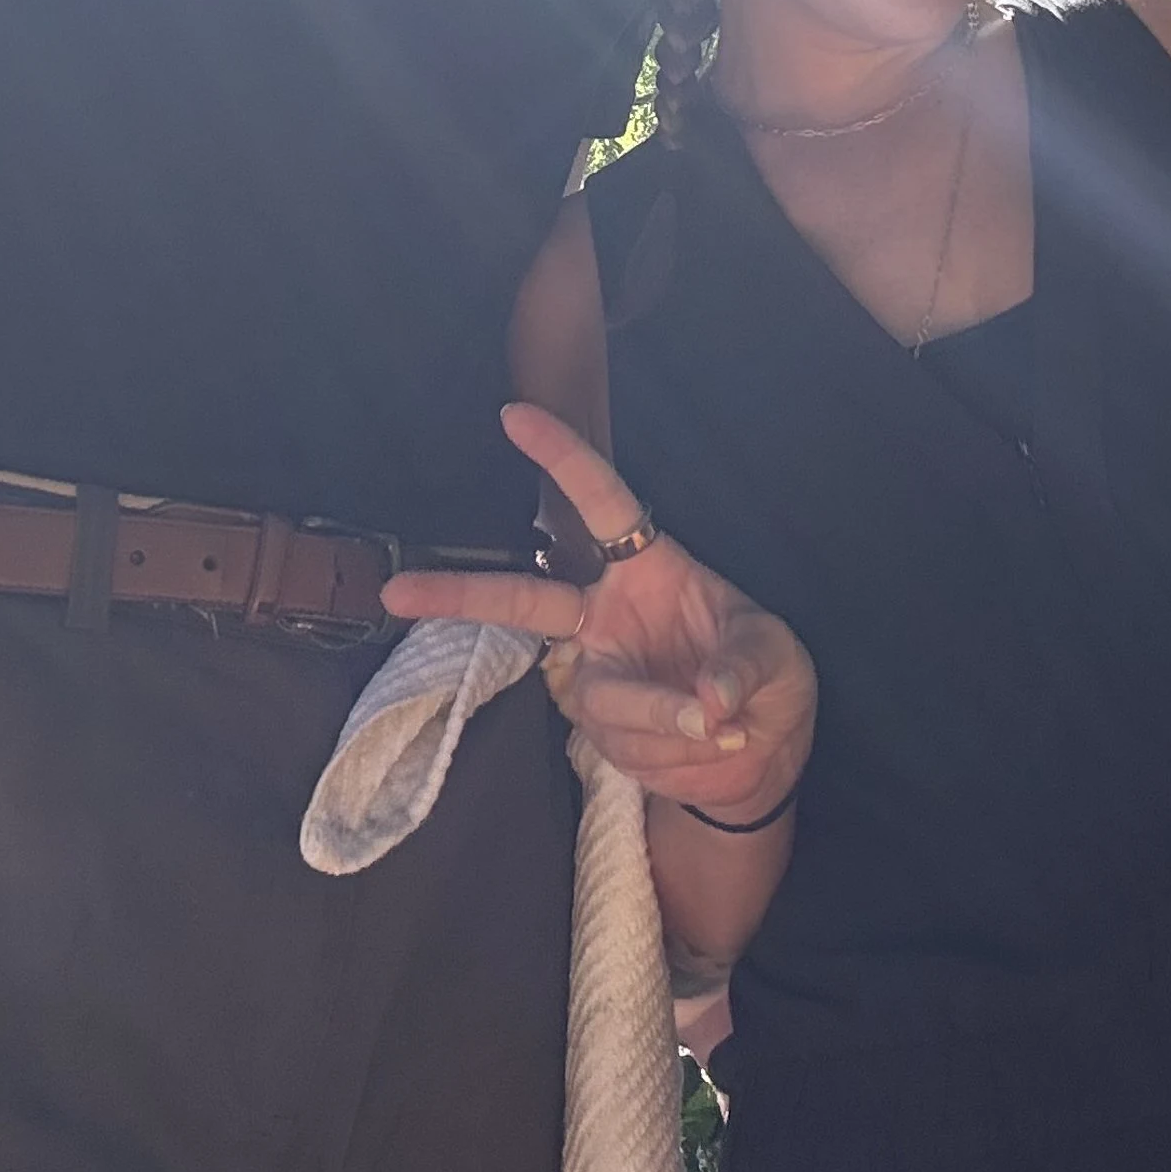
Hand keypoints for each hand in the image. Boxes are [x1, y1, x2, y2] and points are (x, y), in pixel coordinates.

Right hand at [383, 404, 816, 827]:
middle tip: (396, 592)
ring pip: (604, 697)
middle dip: (459, 595)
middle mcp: (609, 613)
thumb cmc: (767, 677)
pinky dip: (672, 752)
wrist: (762, 755)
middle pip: (523, 599)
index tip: (513, 416)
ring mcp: (598, 671)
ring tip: (724, 727)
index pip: (601, 503)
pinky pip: (622, 742)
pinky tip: (704, 748)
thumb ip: (741, 673)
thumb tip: (706, 705)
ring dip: (665, 718)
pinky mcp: (600, 726)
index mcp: (649, 567)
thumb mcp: (774, 659)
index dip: (561, 459)